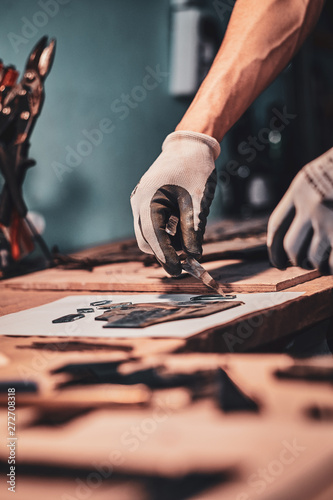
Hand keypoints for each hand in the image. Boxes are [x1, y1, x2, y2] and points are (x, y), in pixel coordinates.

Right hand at [130, 131, 219, 275]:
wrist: (189, 146)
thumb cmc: (195, 169)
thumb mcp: (198, 202)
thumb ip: (193, 230)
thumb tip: (194, 255)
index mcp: (148, 200)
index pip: (153, 237)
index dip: (166, 256)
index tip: (178, 270)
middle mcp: (139, 202)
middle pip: (146, 240)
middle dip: (164, 253)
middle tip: (185, 262)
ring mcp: (140, 202)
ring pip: (147, 234)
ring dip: (165, 243)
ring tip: (187, 243)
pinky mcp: (146, 202)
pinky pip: (151, 225)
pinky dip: (164, 233)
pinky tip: (181, 230)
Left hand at [267, 148, 332, 272]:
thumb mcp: (318, 175)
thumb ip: (305, 197)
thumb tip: (294, 234)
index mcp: (301, 189)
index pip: (277, 226)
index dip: (274, 249)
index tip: (277, 262)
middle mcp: (312, 205)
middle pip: (291, 247)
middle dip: (296, 261)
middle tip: (303, 263)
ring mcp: (330, 220)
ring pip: (312, 258)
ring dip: (317, 266)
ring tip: (323, 265)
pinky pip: (332, 263)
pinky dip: (332, 268)